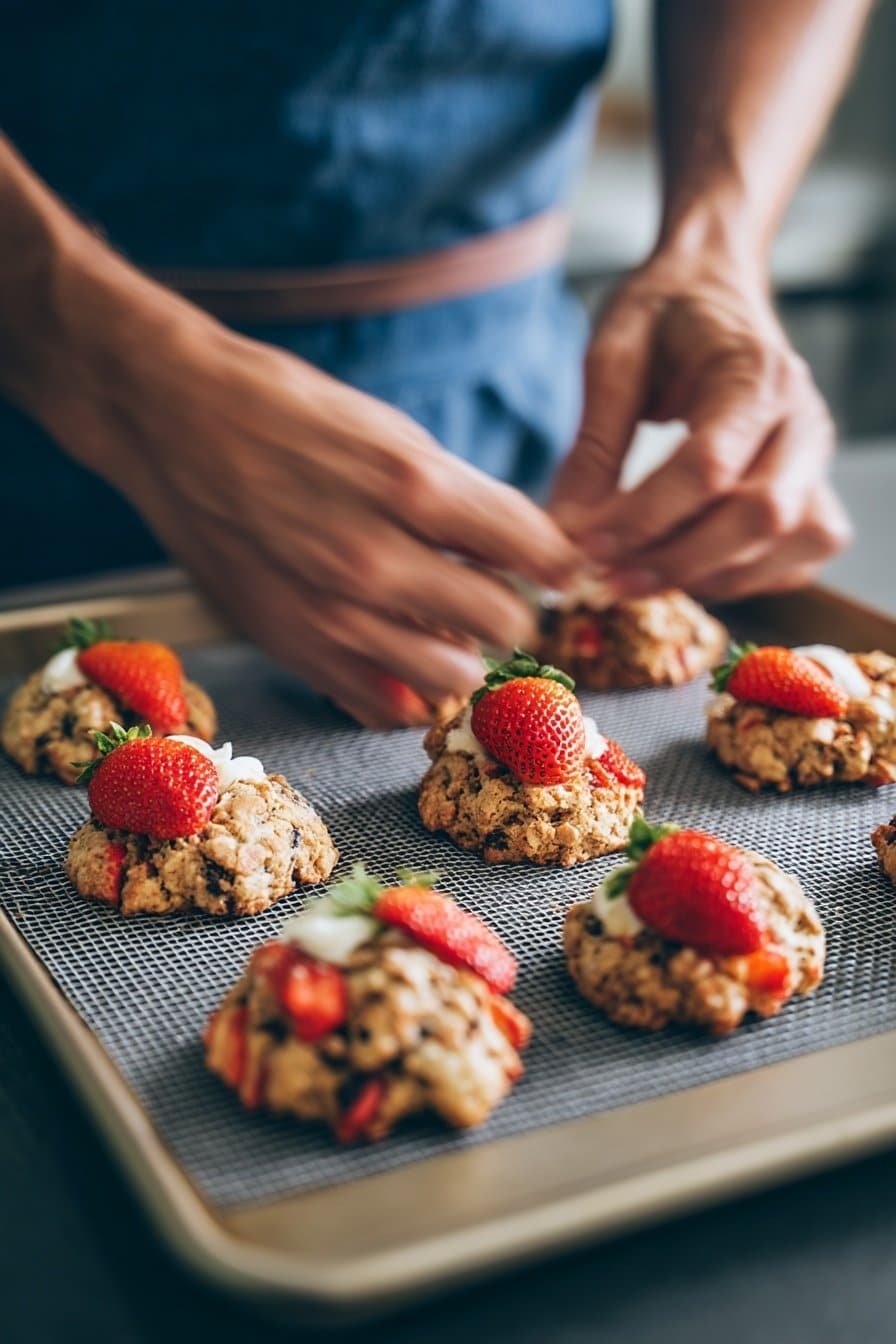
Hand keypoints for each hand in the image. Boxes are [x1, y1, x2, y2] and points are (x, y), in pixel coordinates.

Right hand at [44, 279, 578, 726]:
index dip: (557, 560)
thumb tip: (527, 550)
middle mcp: (375, 559)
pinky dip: (406, 688)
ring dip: (463, 654)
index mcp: (411, 485)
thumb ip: (460, 497)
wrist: (172, 421)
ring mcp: (331, 613)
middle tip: (496, 591)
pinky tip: (397, 651)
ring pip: (453, 677)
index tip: (559, 566)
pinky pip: (384, 706)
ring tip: (444, 624)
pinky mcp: (293, 646)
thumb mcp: (388, 431)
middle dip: (513, 608)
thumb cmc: (284, 413)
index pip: (532, 550)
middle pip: (504, 623)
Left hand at [550, 247, 850, 601]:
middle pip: (762, 515)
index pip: (709, 465)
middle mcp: (801, 419)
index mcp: (754, 372)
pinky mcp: (813, 492)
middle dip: (680, 562)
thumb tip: (567, 531)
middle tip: (610, 582)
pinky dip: (742, 579)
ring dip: (711, 577)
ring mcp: (816, 459)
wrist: (715, 286)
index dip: (645, 519)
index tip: (587, 548)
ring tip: (640, 578)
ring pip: (789, 544)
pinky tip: (684, 569)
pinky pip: (796, 559)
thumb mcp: (613, 355)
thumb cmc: (664, 313)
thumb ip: (593, 444)